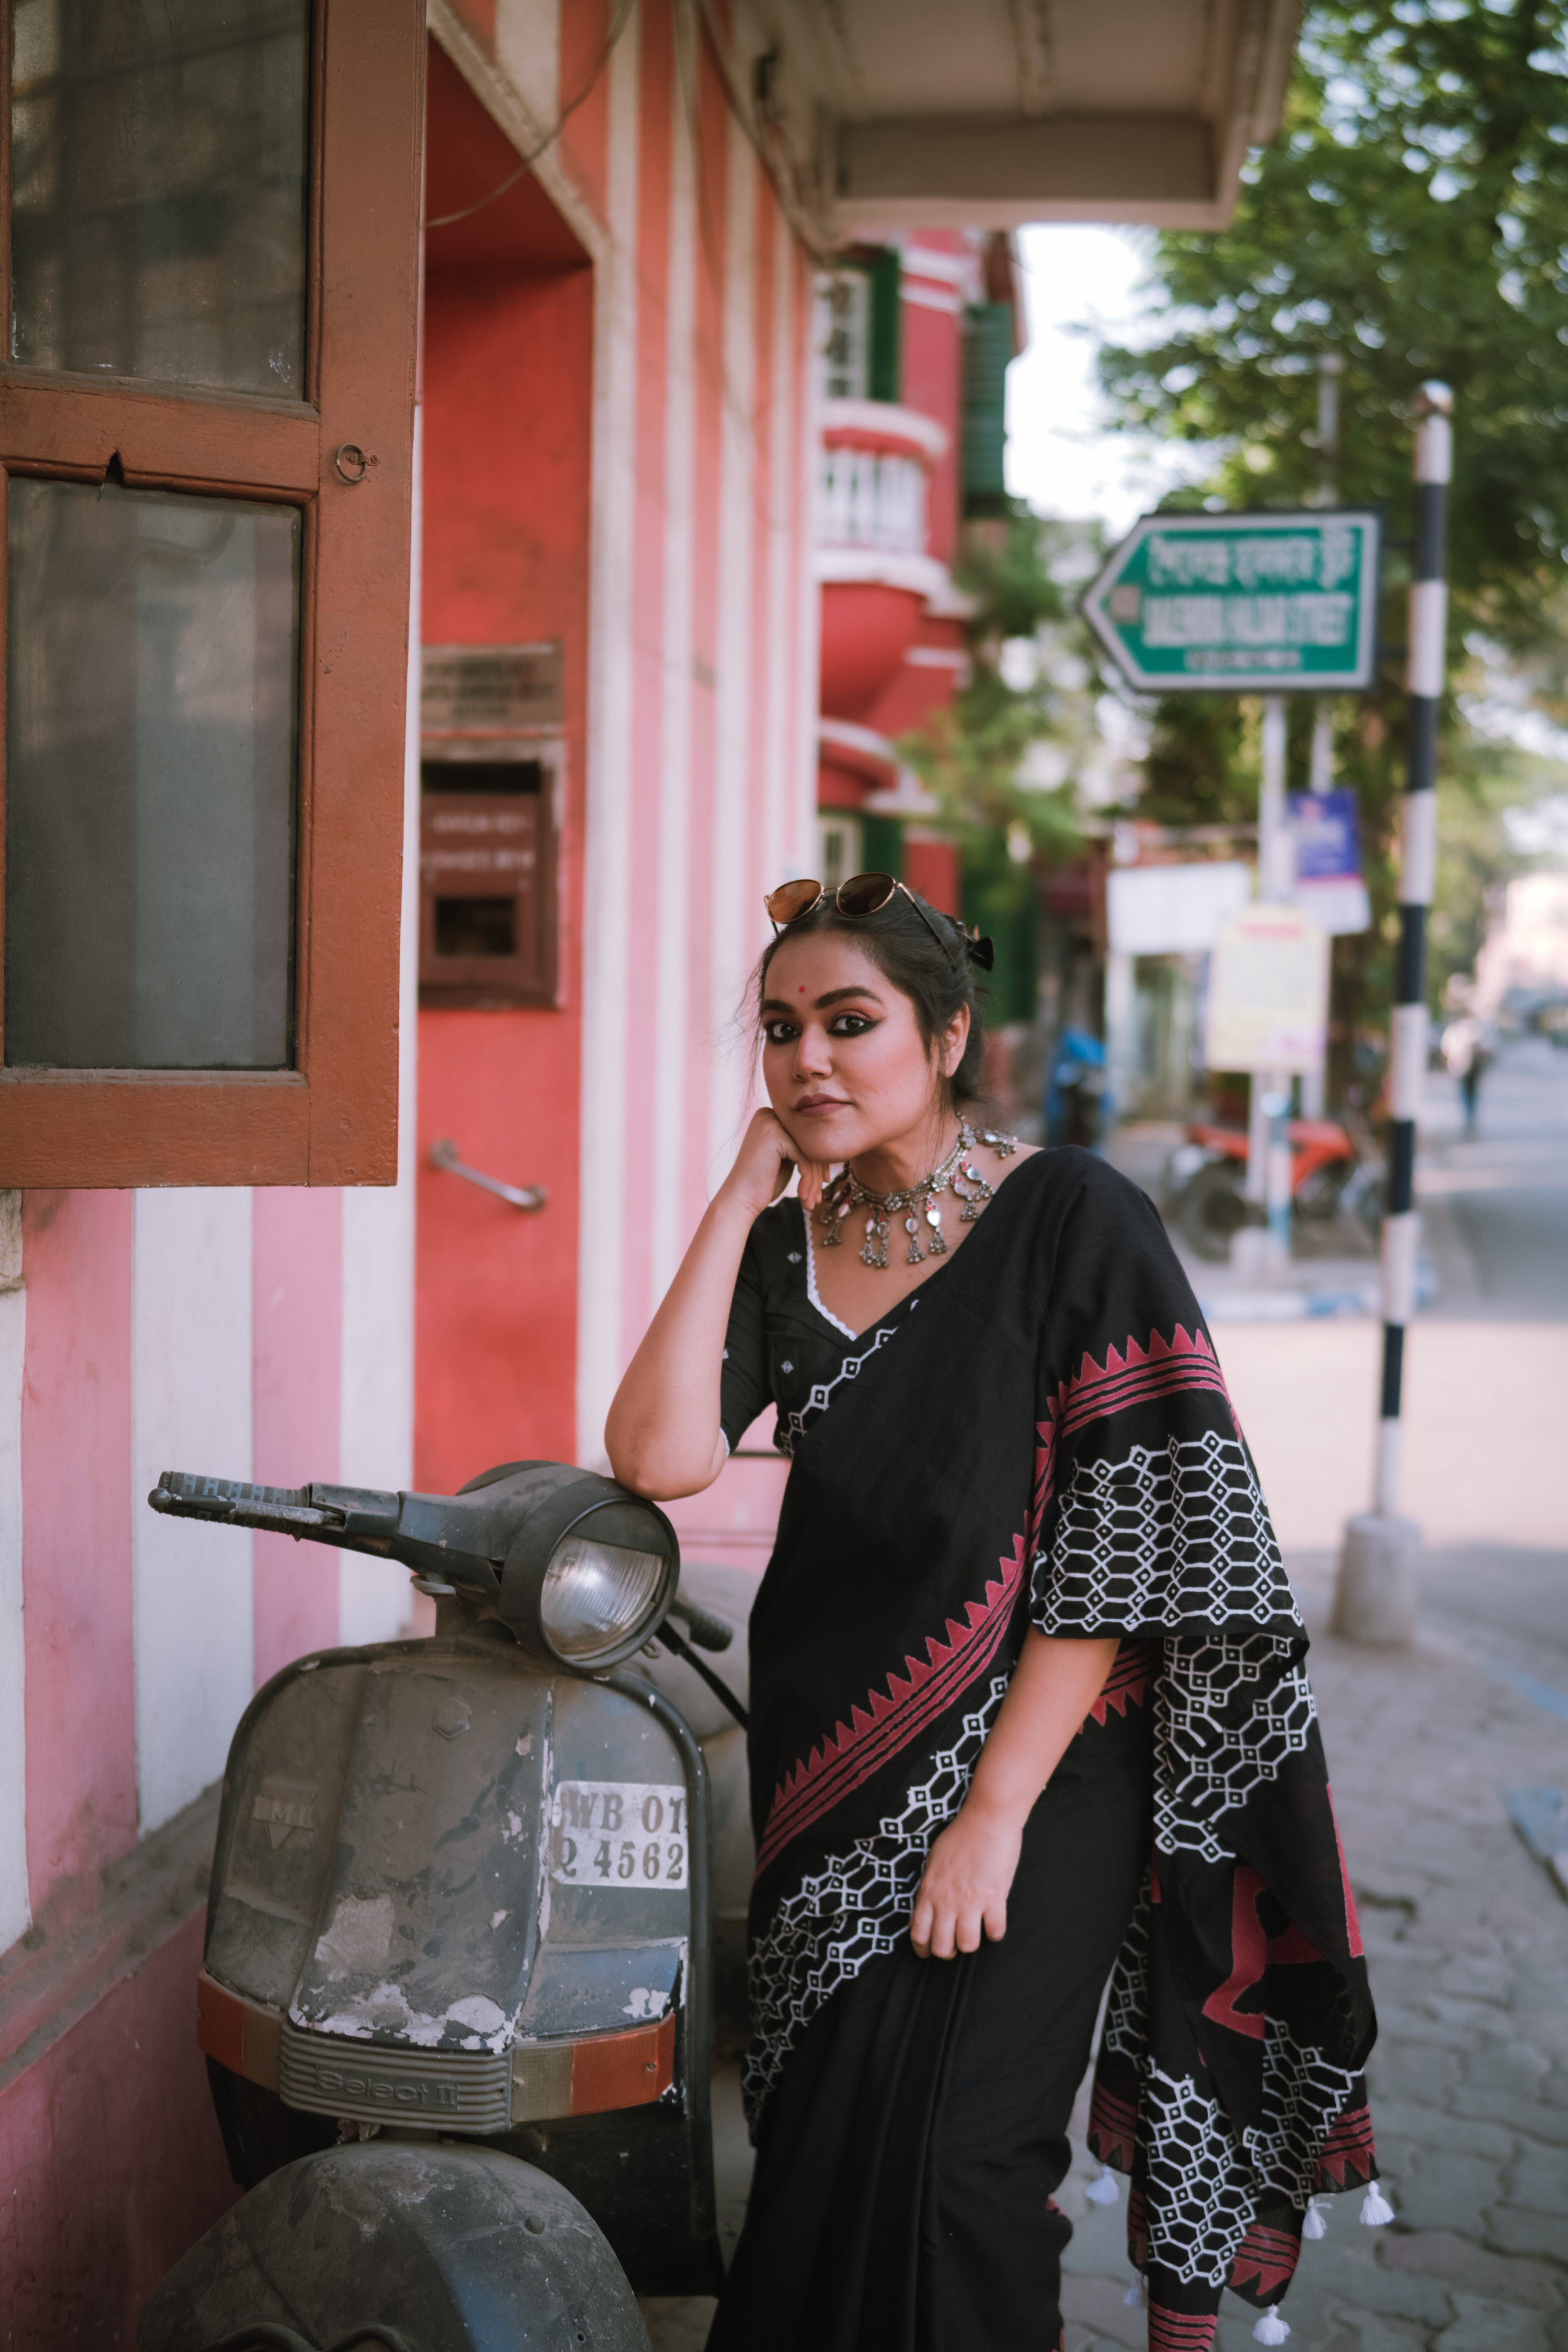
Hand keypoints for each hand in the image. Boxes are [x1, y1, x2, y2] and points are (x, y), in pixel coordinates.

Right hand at [720, 1109, 830, 1222]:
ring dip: (814, 1180)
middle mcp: (768, 1114)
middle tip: (818, 1197)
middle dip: (818, 1172)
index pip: (805, 1137)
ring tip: (812, 1201)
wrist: (739, 1199)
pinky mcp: (774, 1136)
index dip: (818, 1161)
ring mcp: (770, 1123)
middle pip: (808, 1142)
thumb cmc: (762, 1183)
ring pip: (809, 1151)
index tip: (823, 1182)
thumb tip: (829, 1144)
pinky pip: (805, 1158)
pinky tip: (803, 1197)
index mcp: (770, 1116)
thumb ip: (800, 1145)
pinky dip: (808, 1180)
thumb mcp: (785, 1158)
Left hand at [909, 1801, 1021, 1959]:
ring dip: (971, 1943)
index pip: (918, 1933)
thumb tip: (923, 1910)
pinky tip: (994, 1923)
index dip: (922, 1949)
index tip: (927, 1951)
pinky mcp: (994, 1900)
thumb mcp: (933, 1861)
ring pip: (967, 1945)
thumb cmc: (960, 1836)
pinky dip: (995, 1932)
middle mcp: (947, 1901)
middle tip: (953, 1945)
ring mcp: (971, 1902)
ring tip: (974, 1932)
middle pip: (942, 1947)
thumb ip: (929, 1888)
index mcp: (929, 1891)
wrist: (987, 1820)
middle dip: (947, 1952)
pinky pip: (995, 1932)